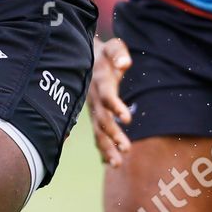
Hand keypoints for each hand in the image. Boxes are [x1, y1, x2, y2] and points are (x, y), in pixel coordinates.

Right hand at [88, 37, 133, 166]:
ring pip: (97, 131)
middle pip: (101, 119)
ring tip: (117, 164)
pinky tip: (108, 162)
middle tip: (126, 149)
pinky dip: (101, 148)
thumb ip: (118, 53)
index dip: (115, 107)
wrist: (84, 57)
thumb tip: (125, 63)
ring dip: (106, 147)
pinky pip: (96, 134)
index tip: (127, 119)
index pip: (107, 96)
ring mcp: (92, 109)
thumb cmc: (103, 53)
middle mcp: (93, 99)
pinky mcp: (94, 116)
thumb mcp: (112, 47)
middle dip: (112, 135)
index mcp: (99, 83)